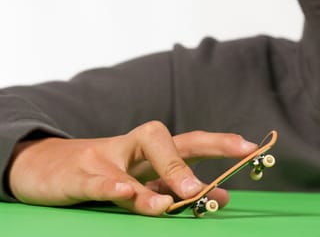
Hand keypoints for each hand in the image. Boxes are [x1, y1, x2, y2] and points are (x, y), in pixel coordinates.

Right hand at [8, 121, 257, 215]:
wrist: (45, 166)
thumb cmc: (105, 173)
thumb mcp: (143, 180)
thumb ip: (177, 186)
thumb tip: (222, 197)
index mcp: (151, 149)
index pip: (191, 142)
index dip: (221, 143)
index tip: (252, 148)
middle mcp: (132, 148)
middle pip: (168, 141)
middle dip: (198, 154)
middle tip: (217, 185)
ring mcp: (105, 158)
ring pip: (133, 168)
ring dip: (156, 182)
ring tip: (176, 201)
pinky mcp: (77, 175)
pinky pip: (96, 180)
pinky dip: (109, 186)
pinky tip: (121, 192)